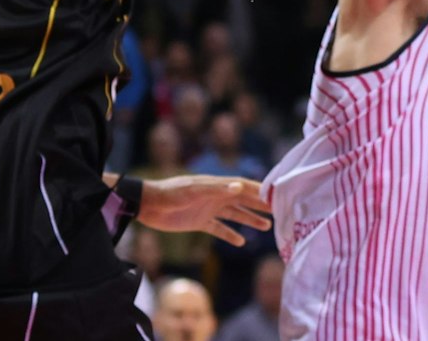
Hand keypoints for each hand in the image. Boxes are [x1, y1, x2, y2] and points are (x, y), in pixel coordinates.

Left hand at [139, 175, 273, 246]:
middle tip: (279, 211)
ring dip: (250, 220)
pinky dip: (229, 235)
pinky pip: (219, 229)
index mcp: (216, 185)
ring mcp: (208, 209)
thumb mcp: (194, 191)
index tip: (277, 194)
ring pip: (234, 215)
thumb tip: (240, 186)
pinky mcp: (200, 222)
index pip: (243, 186)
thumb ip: (217, 189)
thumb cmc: (171, 194)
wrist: (149, 205)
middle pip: (242, 200)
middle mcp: (215, 196)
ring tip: (266, 227)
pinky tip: (240, 242)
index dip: (259, 190)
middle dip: (260, 205)